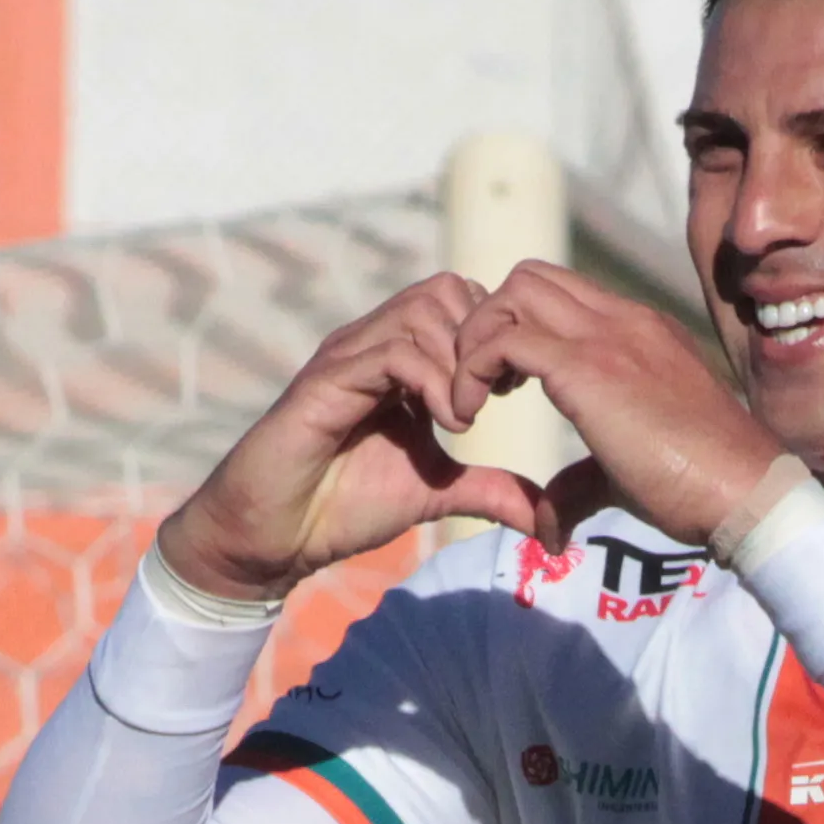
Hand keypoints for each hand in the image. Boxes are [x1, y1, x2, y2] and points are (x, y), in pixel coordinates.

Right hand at [158, 273, 543, 599]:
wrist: (276, 534)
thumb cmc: (345, 505)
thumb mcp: (436, 492)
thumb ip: (490, 490)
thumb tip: (546, 518)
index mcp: (400, 358)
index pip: (461, 302)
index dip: (496, 337)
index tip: (511, 388)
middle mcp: (372, 345)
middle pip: (447, 289)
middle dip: (483, 339)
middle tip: (494, 396)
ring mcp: (347, 359)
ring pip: (422, 311)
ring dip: (459, 361)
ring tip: (465, 416)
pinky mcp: (325, 383)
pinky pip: (391, 352)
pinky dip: (431, 381)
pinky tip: (446, 424)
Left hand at [451, 262, 784, 549]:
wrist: (744, 491)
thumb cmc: (700, 487)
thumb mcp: (627, 474)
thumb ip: (579, 485)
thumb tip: (549, 529)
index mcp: (637, 332)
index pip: (559, 291)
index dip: (517, 326)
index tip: (507, 385)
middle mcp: (621, 321)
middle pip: (527, 277)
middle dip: (487, 323)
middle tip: (483, 387)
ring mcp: (606, 337)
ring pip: (510, 293)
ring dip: (472, 341)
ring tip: (468, 400)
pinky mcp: (586, 368)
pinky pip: (501, 340)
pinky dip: (468, 371)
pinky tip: (466, 418)